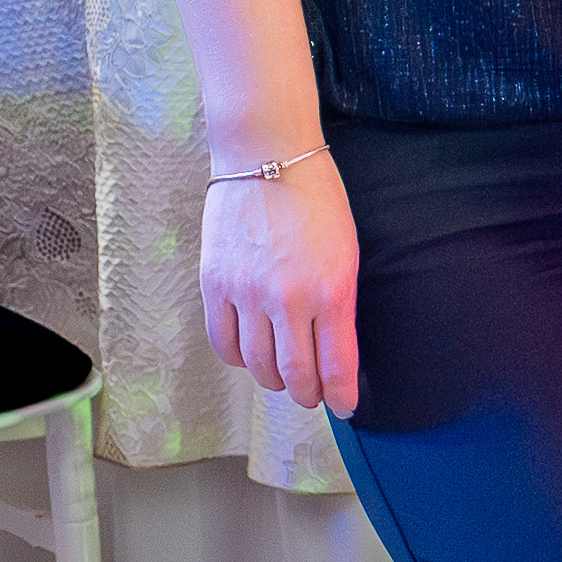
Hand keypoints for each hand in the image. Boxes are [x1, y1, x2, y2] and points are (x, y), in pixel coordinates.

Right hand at [200, 153, 359, 414]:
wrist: (267, 155)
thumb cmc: (317, 198)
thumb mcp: (346, 252)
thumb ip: (340, 304)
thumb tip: (335, 352)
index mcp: (331, 290)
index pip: (337, 365)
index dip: (341, 395)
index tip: (344, 406)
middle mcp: (288, 298)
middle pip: (295, 375)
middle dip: (308, 394)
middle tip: (314, 395)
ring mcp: (247, 293)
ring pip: (258, 365)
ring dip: (274, 380)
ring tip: (284, 376)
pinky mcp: (215, 283)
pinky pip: (224, 343)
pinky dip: (240, 358)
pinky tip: (252, 352)